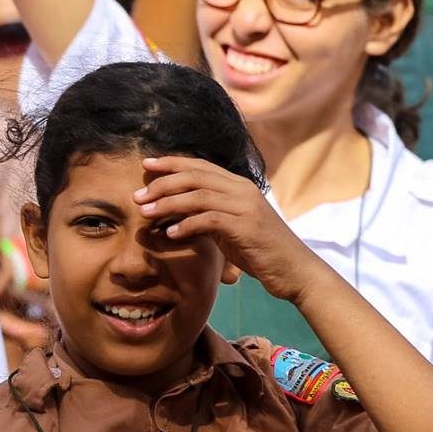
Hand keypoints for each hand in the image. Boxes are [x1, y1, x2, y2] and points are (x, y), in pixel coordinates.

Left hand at [135, 156, 326, 303]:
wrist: (295, 269)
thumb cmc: (261, 251)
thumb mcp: (232, 228)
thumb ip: (210, 216)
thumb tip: (176, 215)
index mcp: (240, 186)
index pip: (201, 166)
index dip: (172, 163)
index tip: (146, 165)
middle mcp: (243, 190)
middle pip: (196, 176)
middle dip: (163, 182)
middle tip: (138, 195)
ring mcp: (247, 207)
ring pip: (199, 195)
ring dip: (168, 203)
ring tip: (145, 213)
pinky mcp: (247, 226)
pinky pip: (210, 219)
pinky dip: (187, 224)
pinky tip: (171, 233)